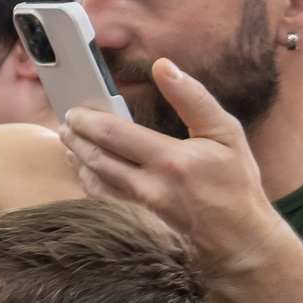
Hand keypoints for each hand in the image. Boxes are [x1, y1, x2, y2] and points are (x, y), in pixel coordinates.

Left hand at [57, 57, 295, 282]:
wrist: (236, 235)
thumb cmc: (234, 181)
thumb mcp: (225, 132)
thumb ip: (192, 97)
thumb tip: (163, 67)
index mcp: (169, 160)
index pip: (115, 135)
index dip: (88, 120)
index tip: (76, 110)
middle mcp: (149, 184)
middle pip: (96, 157)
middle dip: (76, 137)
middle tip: (66, 122)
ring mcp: (139, 204)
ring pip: (94, 178)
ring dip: (77, 156)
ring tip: (68, 139)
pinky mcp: (136, 216)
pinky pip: (102, 196)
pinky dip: (87, 179)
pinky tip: (83, 166)